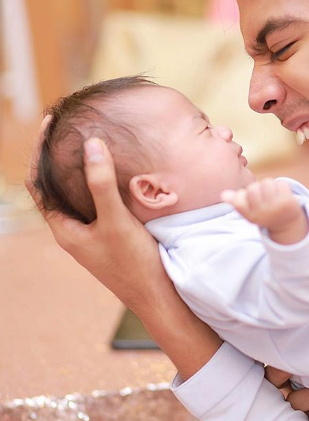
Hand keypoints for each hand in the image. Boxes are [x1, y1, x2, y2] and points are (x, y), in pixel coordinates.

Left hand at [26, 120, 221, 377]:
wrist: (158, 296)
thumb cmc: (133, 264)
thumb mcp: (116, 221)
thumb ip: (101, 184)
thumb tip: (91, 144)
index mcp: (64, 229)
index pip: (38, 183)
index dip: (39, 153)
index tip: (49, 123)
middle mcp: (73, 230)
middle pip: (55, 186)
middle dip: (58, 157)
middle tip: (70, 128)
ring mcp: (92, 232)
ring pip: (78, 193)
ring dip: (80, 168)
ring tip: (90, 141)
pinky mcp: (110, 233)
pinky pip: (98, 201)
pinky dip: (99, 182)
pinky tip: (115, 170)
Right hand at [222, 178, 303, 231]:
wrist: (286, 222)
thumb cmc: (263, 213)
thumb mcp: (248, 211)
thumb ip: (236, 201)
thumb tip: (223, 195)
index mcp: (251, 216)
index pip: (238, 202)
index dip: (241, 196)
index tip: (247, 199)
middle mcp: (263, 213)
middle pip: (252, 189)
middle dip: (256, 188)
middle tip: (261, 195)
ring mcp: (276, 207)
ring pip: (266, 183)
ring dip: (268, 186)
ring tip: (271, 194)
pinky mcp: (288, 201)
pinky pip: (280, 183)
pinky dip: (280, 186)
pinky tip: (281, 194)